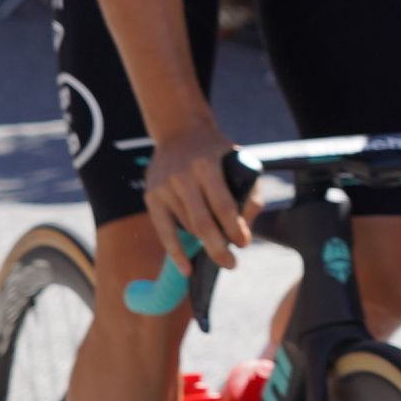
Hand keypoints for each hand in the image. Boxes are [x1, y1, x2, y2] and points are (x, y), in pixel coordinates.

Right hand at [141, 113, 254, 272]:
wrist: (179, 131)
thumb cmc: (215, 151)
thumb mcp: (238, 160)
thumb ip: (249, 191)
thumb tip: (246, 226)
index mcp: (207, 164)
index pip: (223, 205)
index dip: (235, 229)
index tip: (244, 243)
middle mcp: (182, 175)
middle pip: (202, 223)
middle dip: (219, 248)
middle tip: (231, 263)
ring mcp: (164, 186)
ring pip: (187, 228)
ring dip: (204, 243)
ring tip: (218, 251)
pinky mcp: (151, 196)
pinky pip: (164, 231)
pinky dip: (176, 253)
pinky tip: (187, 269)